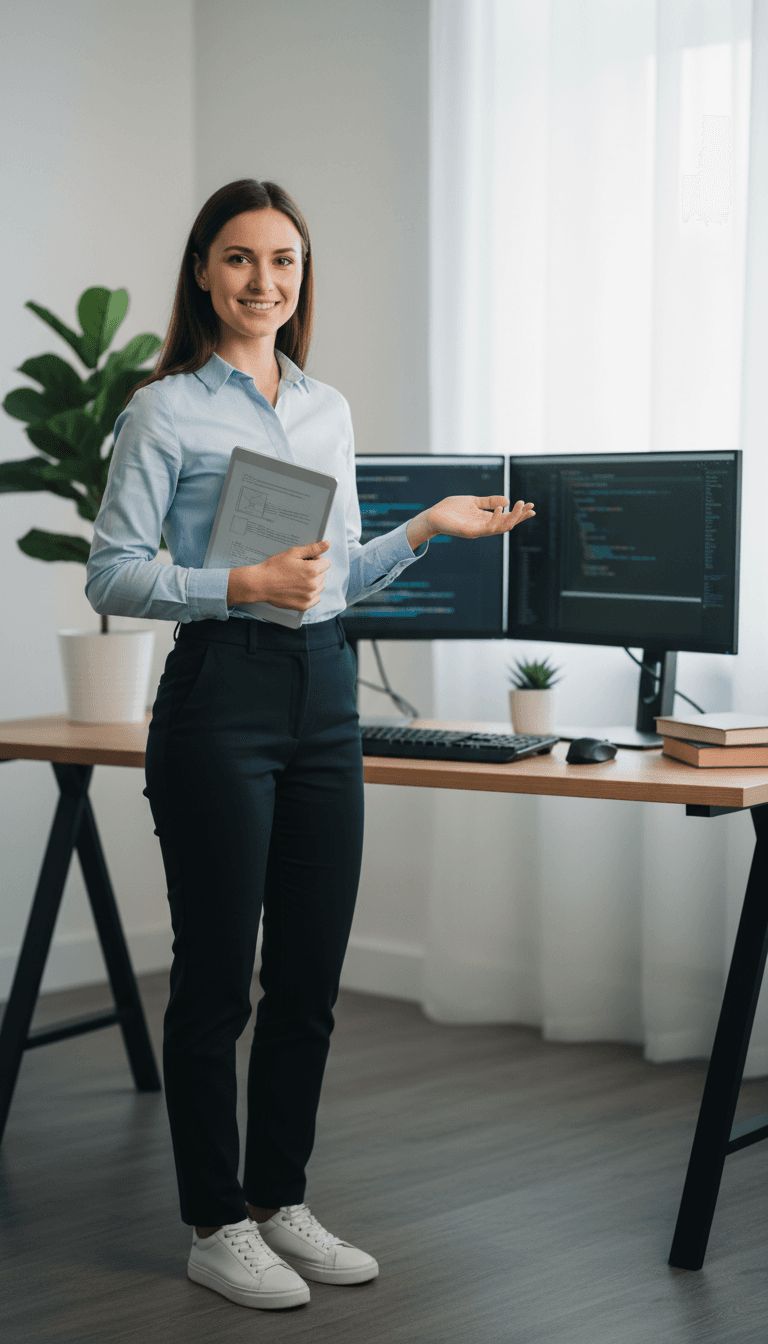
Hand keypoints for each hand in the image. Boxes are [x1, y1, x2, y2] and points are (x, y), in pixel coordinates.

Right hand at [226, 540, 330, 610]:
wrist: (260, 584)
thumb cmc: (275, 567)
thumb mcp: (293, 553)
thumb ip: (312, 549)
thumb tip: (328, 544)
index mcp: (313, 570)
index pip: (326, 563)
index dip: (315, 560)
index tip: (304, 561)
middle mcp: (314, 584)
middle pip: (323, 574)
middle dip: (314, 571)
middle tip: (297, 571)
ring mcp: (309, 596)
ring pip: (320, 586)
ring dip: (313, 582)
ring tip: (296, 580)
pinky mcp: (304, 605)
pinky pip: (316, 598)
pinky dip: (310, 594)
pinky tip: (298, 590)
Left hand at [406, 496, 534, 550]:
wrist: (433, 516)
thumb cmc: (451, 509)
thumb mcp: (473, 501)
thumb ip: (488, 501)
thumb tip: (506, 501)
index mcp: (486, 519)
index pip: (507, 518)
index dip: (520, 514)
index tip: (532, 507)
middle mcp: (484, 527)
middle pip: (507, 524)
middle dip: (520, 516)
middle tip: (529, 506)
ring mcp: (478, 531)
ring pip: (501, 527)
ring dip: (512, 517)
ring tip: (519, 505)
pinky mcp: (471, 532)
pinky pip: (487, 528)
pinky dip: (496, 519)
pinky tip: (501, 509)